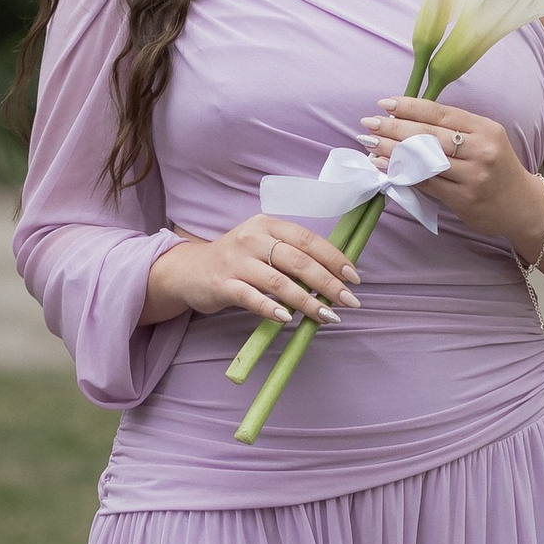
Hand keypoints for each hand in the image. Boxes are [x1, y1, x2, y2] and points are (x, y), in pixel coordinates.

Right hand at [146, 214, 361, 330]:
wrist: (189, 271)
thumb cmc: (236, 261)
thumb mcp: (262, 246)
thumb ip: (292, 255)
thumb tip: (334, 276)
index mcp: (267, 224)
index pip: (308, 239)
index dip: (334, 257)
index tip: (354, 277)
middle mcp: (252, 238)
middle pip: (298, 260)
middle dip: (328, 282)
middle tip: (348, 300)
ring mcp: (236, 262)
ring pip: (278, 281)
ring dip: (307, 301)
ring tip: (327, 316)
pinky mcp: (223, 285)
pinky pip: (251, 298)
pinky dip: (272, 308)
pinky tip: (288, 319)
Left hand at [358, 94, 543, 259]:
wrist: (522, 205)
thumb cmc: (497, 167)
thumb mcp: (485, 138)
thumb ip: (454, 129)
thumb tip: (405, 118)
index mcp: (485, 128)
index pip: (440, 114)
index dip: (410, 107)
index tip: (385, 103)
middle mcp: (481, 150)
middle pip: (429, 136)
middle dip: (394, 128)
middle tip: (368, 123)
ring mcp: (473, 176)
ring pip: (424, 160)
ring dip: (392, 152)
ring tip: (370, 144)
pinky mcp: (465, 200)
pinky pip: (426, 184)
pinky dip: (402, 174)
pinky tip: (385, 168)